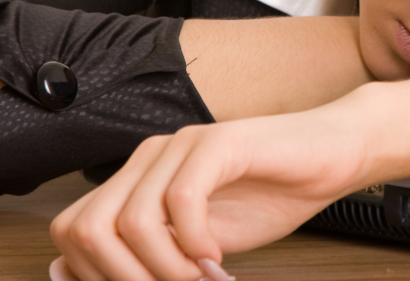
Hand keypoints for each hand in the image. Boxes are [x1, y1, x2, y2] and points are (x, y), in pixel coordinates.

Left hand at [50, 92, 371, 280]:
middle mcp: (152, 156)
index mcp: (140, 177)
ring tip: (200, 278)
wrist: (334, 154)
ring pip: (131, 220)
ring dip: (163, 268)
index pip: (74, 229)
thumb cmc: (275, 192)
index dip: (94, 275)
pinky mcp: (220, 142)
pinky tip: (217, 256)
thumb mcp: (200, 242)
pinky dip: (194, 243)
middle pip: (88, 227)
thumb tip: (81, 277)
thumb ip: (152, 256)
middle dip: (123, 278)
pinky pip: (182, 200)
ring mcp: (185, 145)